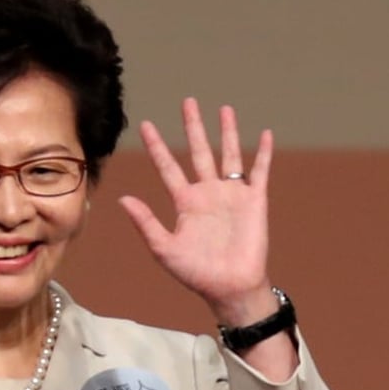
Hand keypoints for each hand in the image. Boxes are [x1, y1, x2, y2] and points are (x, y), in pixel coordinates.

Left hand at [119, 98, 273, 323]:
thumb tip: (122, 199)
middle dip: (193, 127)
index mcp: (185, 202)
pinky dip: (263, 154)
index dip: (157, 146)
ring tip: (224, 109)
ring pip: (229, 154)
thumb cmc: (196, 273)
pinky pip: (259, 172)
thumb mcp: (164, 248)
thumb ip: (145, 222)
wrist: (229, 288)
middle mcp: (207, 193)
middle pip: (199, 151)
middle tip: (187, 102)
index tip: (146, 125)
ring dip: (227, 132)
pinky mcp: (254, 201)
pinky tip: (266, 134)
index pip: (168, 166)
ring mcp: (232, 195)